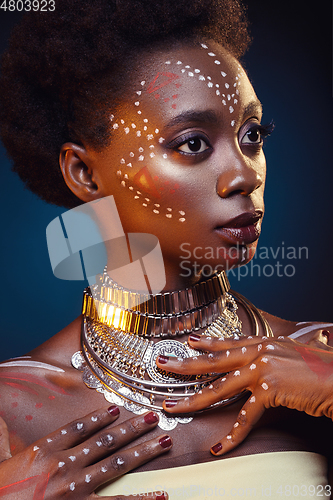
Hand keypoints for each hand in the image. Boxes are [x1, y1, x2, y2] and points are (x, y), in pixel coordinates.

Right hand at [0, 406, 170, 498]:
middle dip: (132, 428)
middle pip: (105, 441)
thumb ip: (2, 437)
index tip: (115, 407)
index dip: (98, 417)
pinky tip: (161, 494)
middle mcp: (64, 465)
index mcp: (43, 450)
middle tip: (153, 417)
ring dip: (143, 451)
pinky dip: (142, 498)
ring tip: (164, 441)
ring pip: (117, 464)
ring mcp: (75, 488)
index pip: (77, 427)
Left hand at [156, 330, 332, 455]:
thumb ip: (272, 356)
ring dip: (192, 400)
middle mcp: (258, 352)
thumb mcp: (291, 354)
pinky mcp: (269, 389)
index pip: (227, 343)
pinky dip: (232, 435)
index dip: (206, 343)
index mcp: (262, 343)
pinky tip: (220, 446)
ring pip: (218, 388)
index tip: (187, 342)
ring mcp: (261, 369)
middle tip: (162, 364)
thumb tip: (259, 364)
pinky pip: (245, 417)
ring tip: (172, 407)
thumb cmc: (319, 368)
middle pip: (212, 361)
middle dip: (184, 364)